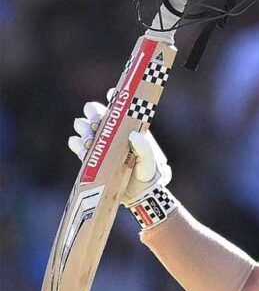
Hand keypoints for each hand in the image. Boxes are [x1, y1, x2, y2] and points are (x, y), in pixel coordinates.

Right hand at [68, 89, 171, 205]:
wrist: (138, 195)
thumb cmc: (148, 174)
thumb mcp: (150, 162)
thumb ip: (144, 149)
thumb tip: (132, 135)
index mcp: (128, 127)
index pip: (118, 106)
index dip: (113, 97)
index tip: (112, 95)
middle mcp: (112, 131)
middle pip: (95, 112)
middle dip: (93, 114)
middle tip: (97, 124)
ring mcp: (100, 143)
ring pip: (83, 126)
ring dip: (83, 127)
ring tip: (90, 140)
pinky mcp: (90, 157)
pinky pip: (77, 145)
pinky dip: (76, 143)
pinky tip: (81, 146)